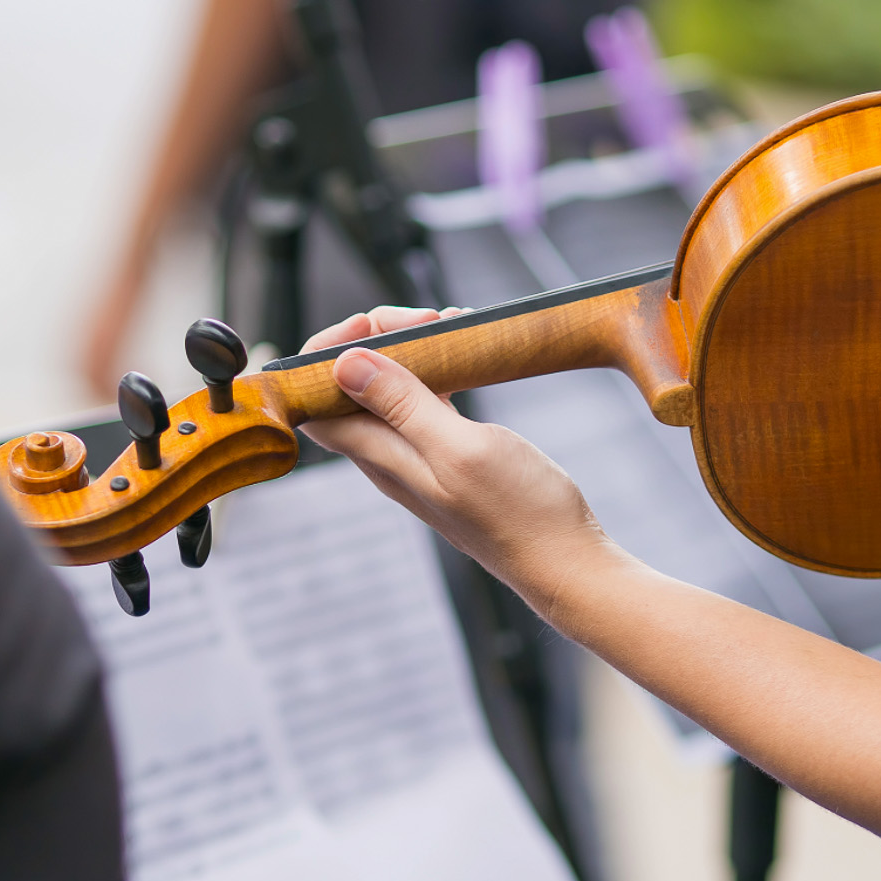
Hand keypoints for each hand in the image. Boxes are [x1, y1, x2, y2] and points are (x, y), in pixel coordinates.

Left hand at [298, 307, 616, 607]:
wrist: (564, 560)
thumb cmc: (520, 512)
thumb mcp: (462, 450)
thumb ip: (404, 406)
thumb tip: (343, 366)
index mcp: (381, 457)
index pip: (316, 400)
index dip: (326, 353)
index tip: (371, 325)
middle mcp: (390, 457)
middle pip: (349, 387)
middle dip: (375, 340)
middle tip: (426, 320)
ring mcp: (421, 456)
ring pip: (390, 389)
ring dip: (411, 350)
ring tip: (451, 324)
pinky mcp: (452, 454)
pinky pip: (426, 400)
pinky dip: (439, 368)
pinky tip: (469, 352)